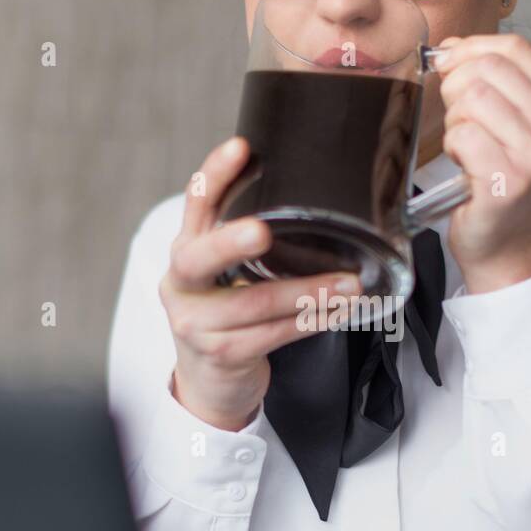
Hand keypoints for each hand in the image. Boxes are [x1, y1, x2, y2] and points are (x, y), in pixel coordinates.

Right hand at [159, 137, 359, 429]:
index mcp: (185, 250)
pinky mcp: (221, 354)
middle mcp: (182, 283)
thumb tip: (314, 195)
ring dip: (306, 291)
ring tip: (348, 283)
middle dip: (232, 241)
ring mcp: (196, 323)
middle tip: (262, 231)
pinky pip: (272, 335)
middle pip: (201, 256)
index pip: (195, 204)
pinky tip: (337, 312)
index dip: (215, 175)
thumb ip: (247, 238)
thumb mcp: (225, 272)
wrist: (209, 383)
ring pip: (252, 303)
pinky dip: (309, 322)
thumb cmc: (227, 316)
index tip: (241, 148)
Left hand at [435, 33, 530, 292]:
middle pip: (488, 69)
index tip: (450, 62)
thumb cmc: (510, 186)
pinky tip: (465, 165)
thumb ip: (492, 81)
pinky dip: (452, 147)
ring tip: (466, 147)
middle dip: (457, 87)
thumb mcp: (517, 124)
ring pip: (472, 99)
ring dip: (454, 121)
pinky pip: (462, 135)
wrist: (512, 248)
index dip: (472, 47)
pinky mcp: (508, 180)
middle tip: (459, 119)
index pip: (515, 48)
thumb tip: (454, 46)